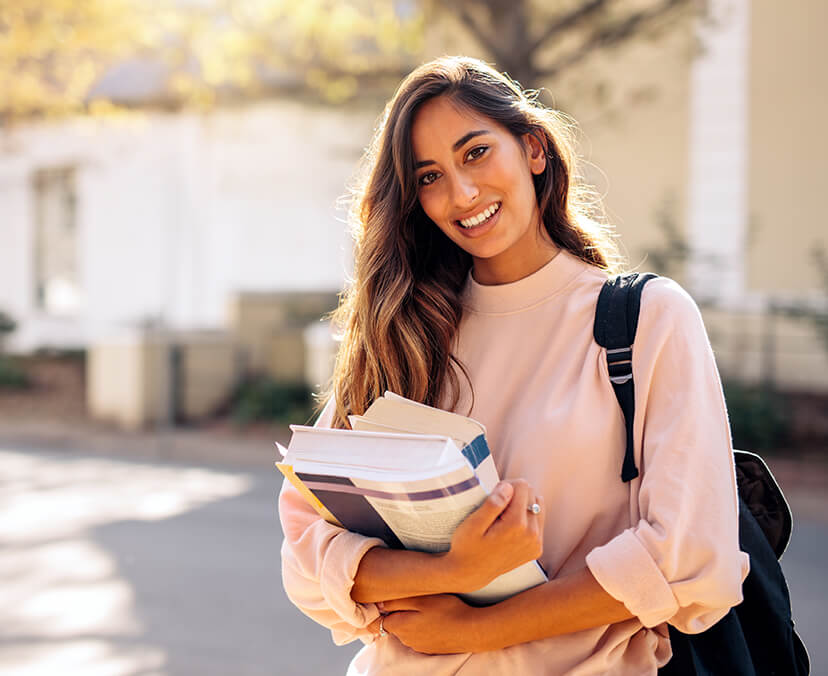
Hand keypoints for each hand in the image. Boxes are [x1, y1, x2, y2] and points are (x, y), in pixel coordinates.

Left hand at [368, 595, 487, 653]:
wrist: (471, 630)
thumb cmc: (447, 610)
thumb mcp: (421, 598)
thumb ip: (397, 601)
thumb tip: (379, 604)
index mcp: (400, 627)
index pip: (379, 620)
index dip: (383, 609)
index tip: (389, 600)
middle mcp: (406, 640)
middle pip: (394, 624)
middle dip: (398, 613)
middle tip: (413, 598)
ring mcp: (419, 646)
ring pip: (407, 630)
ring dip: (411, 619)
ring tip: (426, 607)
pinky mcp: (430, 648)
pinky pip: (420, 635)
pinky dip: (423, 627)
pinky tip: (435, 618)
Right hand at [445, 479, 544, 592]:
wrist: (471, 573)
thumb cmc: (467, 546)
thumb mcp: (473, 524)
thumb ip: (492, 504)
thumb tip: (509, 487)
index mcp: (517, 525)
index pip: (523, 486)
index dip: (506, 486)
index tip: (493, 497)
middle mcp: (532, 535)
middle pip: (532, 494)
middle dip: (515, 495)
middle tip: (496, 508)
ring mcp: (536, 543)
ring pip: (538, 506)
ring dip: (522, 505)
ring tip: (503, 516)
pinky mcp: (536, 549)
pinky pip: (538, 521)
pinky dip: (526, 518)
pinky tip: (510, 527)